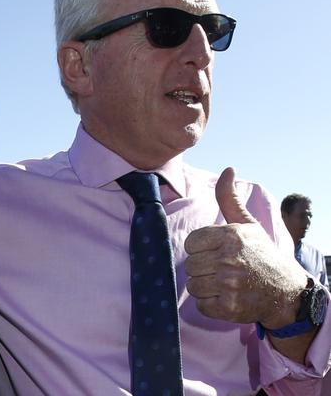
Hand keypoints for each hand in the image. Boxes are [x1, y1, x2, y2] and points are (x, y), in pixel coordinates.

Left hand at [184, 167, 306, 327]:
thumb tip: (228, 169)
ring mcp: (230, 284)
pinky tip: (227, 297)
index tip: (216, 252)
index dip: (201, 249)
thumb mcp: (246, 224)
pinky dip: (210, 304)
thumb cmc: (261, 253)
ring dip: (205, 287)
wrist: (287, 290)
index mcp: (231, 236)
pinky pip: (201, 305)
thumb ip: (229, 198)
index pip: (191, 243)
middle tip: (223, 269)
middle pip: (190, 266)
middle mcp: (230, 259)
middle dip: (203, 268)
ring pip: (193, 286)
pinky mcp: (230, 307)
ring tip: (225, 283)